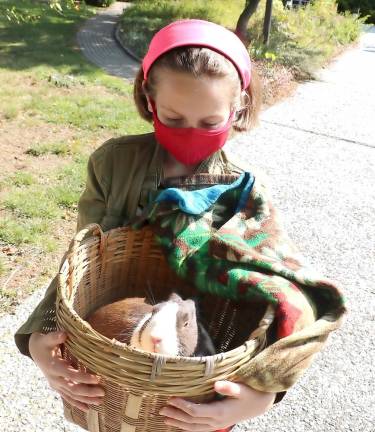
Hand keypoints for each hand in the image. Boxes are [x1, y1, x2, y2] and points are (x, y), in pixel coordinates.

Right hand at [29, 331, 104, 411]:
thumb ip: (55, 337)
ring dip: (86, 399)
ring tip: (100, 401)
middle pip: (72, 389)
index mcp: (54, 367)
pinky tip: (88, 408)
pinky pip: (68, 398)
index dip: (83, 377)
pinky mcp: (58, 387)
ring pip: (72, 396)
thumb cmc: (45, 343)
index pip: (70, 375)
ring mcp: (56, 385)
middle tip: (103, 391)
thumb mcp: (48, 338)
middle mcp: (55, 379)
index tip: (97, 378)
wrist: (36, 352)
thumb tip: (64, 334)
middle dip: (88, 392)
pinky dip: (77, 403)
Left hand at [159, 380, 275, 430]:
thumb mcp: (242, 388)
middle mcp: (217, 422)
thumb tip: (216, 384)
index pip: (196, 412)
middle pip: (192, 421)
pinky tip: (179, 424)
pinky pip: (199, 428)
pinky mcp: (218, 423)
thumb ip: (230, 387)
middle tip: (161, 409)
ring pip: (194, 427)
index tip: (171, 398)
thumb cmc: (251, 393)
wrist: (261, 404)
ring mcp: (217, 425)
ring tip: (165, 418)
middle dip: (176, 415)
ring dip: (179, 423)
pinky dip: (188, 427)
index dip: (182, 406)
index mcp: (221, 412)